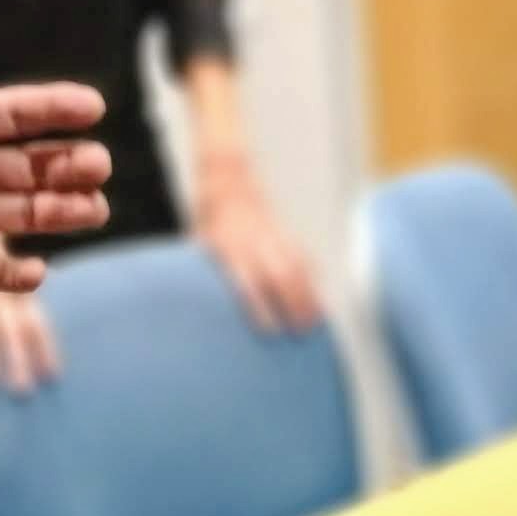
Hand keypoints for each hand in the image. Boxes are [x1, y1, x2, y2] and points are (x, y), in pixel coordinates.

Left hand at [0, 10, 112, 302]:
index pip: (10, 113)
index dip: (51, 107)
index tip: (92, 105)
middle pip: (29, 164)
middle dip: (68, 162)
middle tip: (99, 162)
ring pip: (21, 212)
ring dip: (59, 210)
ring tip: (95, 208)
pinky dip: (11, 275)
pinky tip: (35, 271)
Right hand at [0, 254, 62, 392]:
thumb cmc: (4, 278)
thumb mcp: (22, 291)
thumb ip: (32, 320)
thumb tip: (53, 366)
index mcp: (22, 296)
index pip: (36, 324)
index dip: (45, 348)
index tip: (52, 376)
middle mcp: (0, 297)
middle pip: (11, 330)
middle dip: (17, 359)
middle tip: (22, 390)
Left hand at [194, 155, 322, 335]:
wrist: (228, 183)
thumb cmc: (211, 222)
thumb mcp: (200, 243)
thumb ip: (203, 271)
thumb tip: (197, 304)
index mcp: (230, 247)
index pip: (247, 282)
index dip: (260, 307)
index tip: (271, 331)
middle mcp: (254, 242)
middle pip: (280, 277)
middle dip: (293, 305)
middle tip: (301, 332)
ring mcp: (273, 236)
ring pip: (297, 267)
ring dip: (308, 295)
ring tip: (315, 319)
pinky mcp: (284, 231)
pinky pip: (303, 255)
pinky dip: (312, 277)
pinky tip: (319, 296)